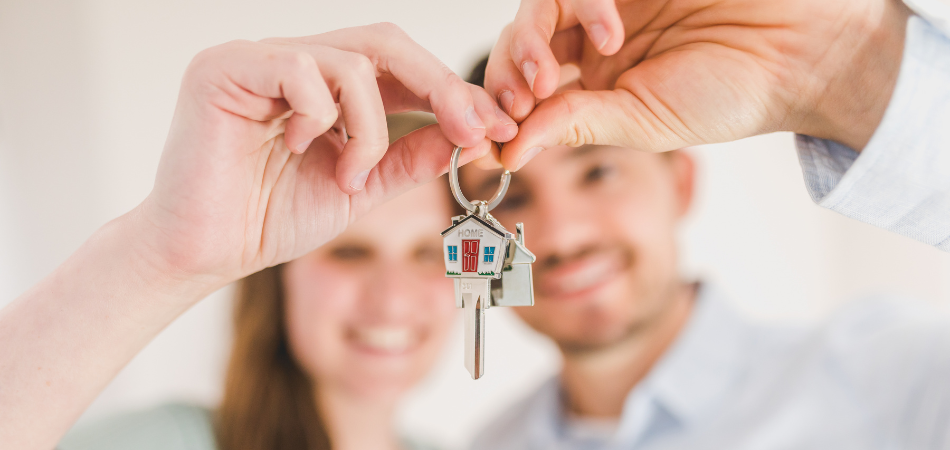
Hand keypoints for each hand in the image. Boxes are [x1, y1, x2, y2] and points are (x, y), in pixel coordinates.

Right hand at [139, 23, 516, 286]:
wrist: (205, 253)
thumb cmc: (270, 219)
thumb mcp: (360, 187)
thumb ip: (408, 158)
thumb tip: (466, 136)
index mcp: (324, 86)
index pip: (399, 67)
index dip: (451, 92)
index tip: (495, 128)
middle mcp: (293, 61)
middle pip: (385, 43)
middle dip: (440, 87)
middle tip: (473, 129)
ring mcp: (258, 59)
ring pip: (351, 62)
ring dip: (370, 128)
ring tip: (349, 175)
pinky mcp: (225, 68)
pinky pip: (299, 69)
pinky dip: (320, 116)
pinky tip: (299, 149)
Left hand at [485, 0, 910, 169]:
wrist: (798, 51)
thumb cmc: (729, 94)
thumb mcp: (641, 122)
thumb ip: (574, 126)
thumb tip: (507, 155)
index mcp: (594, 85)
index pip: (526, 92)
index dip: (499, 112)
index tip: (488, 141)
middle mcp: (592, 42)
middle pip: (519, 46)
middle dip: (506, 77)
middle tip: (518, 105)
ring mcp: (607, 2)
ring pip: (537, 8)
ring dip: (531, 43)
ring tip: (551, 78)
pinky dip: (581, 5)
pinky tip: (609, 33)